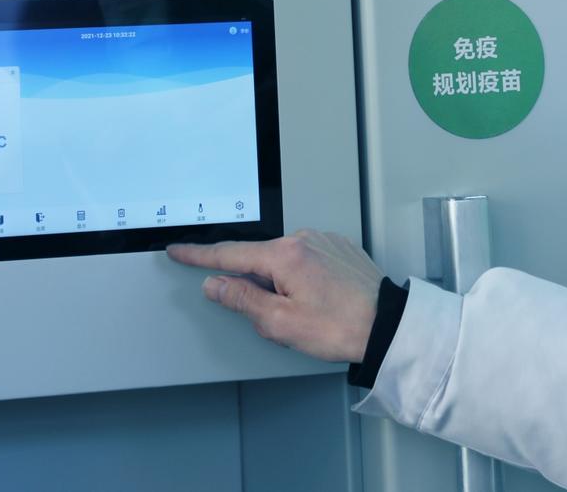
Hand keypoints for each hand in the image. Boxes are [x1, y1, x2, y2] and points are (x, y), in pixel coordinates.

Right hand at [166, 229, 383, 362]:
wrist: (387, 326)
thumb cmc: (341, 327)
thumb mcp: (280, 323)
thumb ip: (242, 300)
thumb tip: (216, 285)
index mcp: (285, 255)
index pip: (229, 253)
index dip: (199, 256)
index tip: (178, 250)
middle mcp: (304, 239)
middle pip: (259, 261)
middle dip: (257, 290)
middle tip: (276, 319)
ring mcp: (323, 241)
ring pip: (283, 263)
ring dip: (281, 286)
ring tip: (307, 316)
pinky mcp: (339, 249)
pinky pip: (306, 261)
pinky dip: (301, 280)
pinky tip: (318, 303)